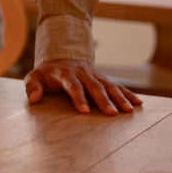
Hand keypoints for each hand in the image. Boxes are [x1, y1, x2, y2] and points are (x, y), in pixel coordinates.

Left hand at [25, 59, 141, 114]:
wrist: (60, 59)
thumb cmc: (46, 74)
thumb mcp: (34, 77)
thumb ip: (33, 86)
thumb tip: (34, 99)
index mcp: (65, 73)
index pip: (73, 86)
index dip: (78, 97)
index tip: (84, 111)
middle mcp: (82, 73)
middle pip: (94, 86)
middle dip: (103, 99)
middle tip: (111, 113)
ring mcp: (94, 75)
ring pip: (108, 85)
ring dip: (119, 97)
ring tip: (128, 110)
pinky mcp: (102, 78)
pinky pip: (117, 85)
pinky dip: (128, 94)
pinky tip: (138, 103)